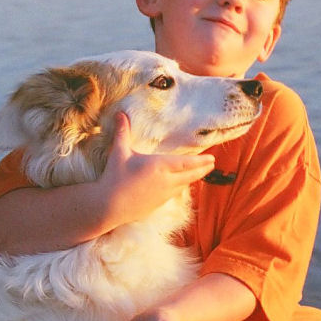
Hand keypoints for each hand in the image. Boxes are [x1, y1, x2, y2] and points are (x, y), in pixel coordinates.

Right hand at [96, 112, 214, 229]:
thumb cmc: (114, 178)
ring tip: (200, 172)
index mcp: (160, 166)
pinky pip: (175, 194)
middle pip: (191, 175)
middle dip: (203, 169)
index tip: (213, 158)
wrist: (108, 207)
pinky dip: (181, 187)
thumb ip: (122, 132)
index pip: (187, 163)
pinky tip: (181, 185)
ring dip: (193, 178)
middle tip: (212, 164)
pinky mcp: (159, 204)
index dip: (201, 161)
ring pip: (184, 185)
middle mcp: (166, 181)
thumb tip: (120, 113)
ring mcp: (164, 194)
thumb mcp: (119, 152)